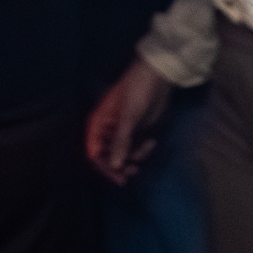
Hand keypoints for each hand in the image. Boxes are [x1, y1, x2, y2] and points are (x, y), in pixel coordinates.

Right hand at [86, 58, 173, 184]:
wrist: (158, 76)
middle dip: (119, 165)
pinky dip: (142, 149)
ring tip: (148, 146)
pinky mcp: (136, 130)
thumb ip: (121, 141)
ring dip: (134, 156)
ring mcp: (122, 130)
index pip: (95, 152)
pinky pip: (135, 147)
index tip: (118, 176)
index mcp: (98, 124)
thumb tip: (114, 166)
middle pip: (108, 156)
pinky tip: (152, 142)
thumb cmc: (138, 90)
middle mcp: (107, 130)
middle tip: (133, 172)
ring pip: (123, 153)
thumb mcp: (129, 116)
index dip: (104, 166)